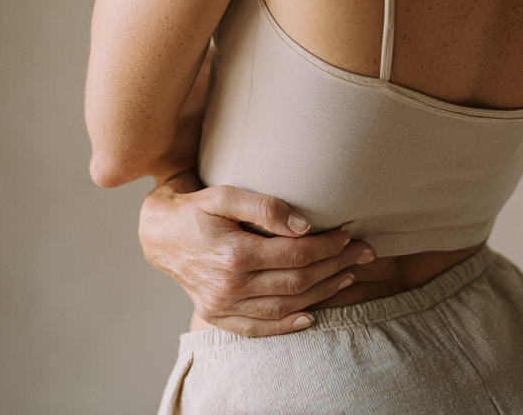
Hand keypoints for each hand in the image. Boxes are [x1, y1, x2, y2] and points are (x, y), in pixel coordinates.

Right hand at [138, 177, 375, 336]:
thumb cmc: (196, 209)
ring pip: (285, 306)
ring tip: (348, 276)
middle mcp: (230, 286)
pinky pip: (259, 328)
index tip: (349, 233)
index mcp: (235, 254)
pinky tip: (310, 316)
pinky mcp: (218, 316)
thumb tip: (304, 225)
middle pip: (297, 280)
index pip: (296, 254)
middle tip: (364, 253)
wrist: (159, 235)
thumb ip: (265, 208)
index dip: (328, 245)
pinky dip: (287, 325)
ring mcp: (223, 306)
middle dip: (336, 266)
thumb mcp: (225, 194)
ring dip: (322, 292)